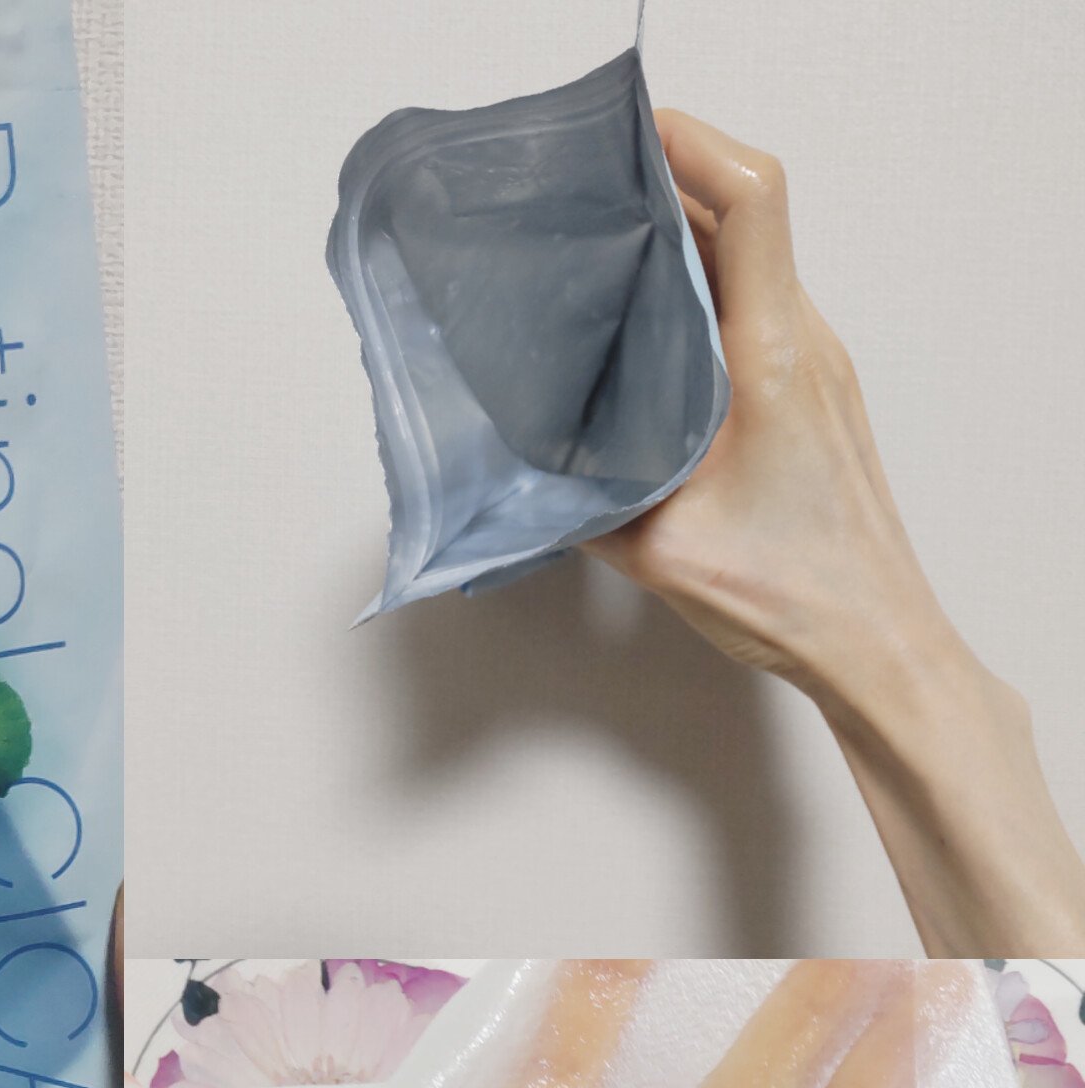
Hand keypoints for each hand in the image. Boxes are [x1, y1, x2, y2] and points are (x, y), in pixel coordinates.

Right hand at [591, 113, 949, 699]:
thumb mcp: (659, 549)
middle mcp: (805, 340)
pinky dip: (697, 292)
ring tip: (597, 256)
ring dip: (679, 239)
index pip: (750, 200)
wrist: (874, 639)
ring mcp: (814, 362)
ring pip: (747, 259)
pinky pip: (752, 306)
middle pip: (741, 213)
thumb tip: (526, 467)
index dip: (689, 143)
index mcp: (773, 356)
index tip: (621, 135)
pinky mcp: (809, 390)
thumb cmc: (792, 594)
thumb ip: (587, 497)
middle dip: (662, 182)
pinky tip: (641, 333)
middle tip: (579, 195)